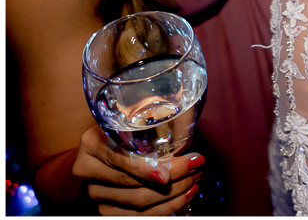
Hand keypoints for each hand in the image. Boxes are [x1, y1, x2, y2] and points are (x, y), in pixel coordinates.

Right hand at [71, 126, 202, 214]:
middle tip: (197, 164)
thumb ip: (153, 122)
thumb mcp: (135, 120)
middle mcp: (88, 170)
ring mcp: (96, 194)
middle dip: (172, 176)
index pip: (119, 158)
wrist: (104, 154)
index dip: (144, 168)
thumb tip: (187, 127)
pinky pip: (140, 216)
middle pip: (132, 183)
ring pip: (138, 202)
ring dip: (174, 192)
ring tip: (196, 177)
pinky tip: (186, 194)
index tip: (167, 174)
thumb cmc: (128, 131)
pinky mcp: (107, 211)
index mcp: (92, 143)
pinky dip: (167, 206)